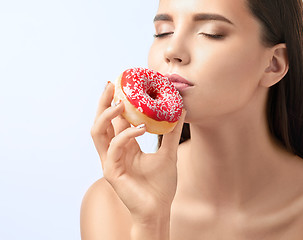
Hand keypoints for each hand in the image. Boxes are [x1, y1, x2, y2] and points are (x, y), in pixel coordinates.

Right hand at [91, 82, 184, 223]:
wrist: (159, 209)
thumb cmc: (161, 184)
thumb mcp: (168, 153)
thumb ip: (172, 132)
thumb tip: (180, 110)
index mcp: (124, 146)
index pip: (115, 120)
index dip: (116, 102)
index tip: (124, 84)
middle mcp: (114, 151)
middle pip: (101, 121)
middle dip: (104, 102)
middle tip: (111, 84)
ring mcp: (109, 161)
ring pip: (98, 132)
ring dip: (107, 114)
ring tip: (122, 101)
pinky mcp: (110, 171)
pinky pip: (114, 147)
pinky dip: (126, 135)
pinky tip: (142, 128)